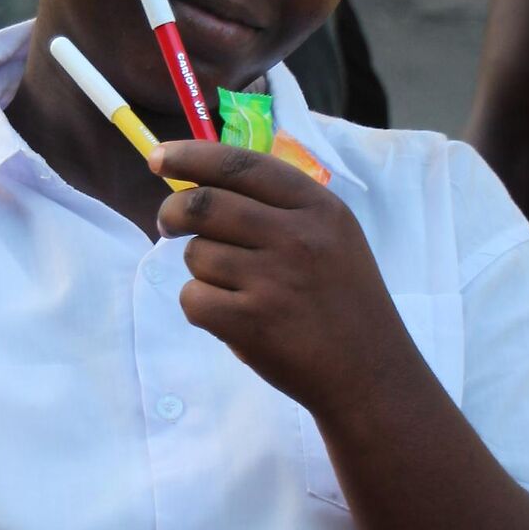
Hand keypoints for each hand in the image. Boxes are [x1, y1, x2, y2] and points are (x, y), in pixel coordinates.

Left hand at [149, 140, 414, 418]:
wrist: (370, 372)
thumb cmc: (344, 300)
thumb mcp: (333, 235)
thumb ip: (279, 206)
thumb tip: (203, 182)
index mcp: (318, 207)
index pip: (241, 165)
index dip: (191, 156)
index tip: (159, 158)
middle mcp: (297, 236)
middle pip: (204, 203)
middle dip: (173, 212)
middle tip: (168, 223)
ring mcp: (273, 280)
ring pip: (197, 254)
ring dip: (202, 270)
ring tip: (236, 290)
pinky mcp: (252, 322)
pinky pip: (193, 298)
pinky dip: (200, 307)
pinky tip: (231, 318)